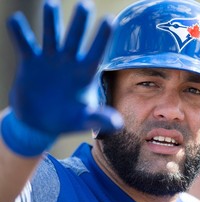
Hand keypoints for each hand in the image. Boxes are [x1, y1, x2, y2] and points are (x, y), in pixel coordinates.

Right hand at [6, 0, 122, 134]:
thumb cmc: (67, 119)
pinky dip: (20, 33)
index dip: (102, 37)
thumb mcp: (84, 120)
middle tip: (85, 6)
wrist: (41, 122)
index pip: (96, 53)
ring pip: (51, 36)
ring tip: (51, 4)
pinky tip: (15, 21)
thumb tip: (118, 124)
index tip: (110, 20)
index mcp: (85, 74)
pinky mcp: (30, 63)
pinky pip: (25, 45)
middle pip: (75, 39)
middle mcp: (69, 63)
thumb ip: (99, 118)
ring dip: (52, 21)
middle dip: (80, 23)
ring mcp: (50, 60)